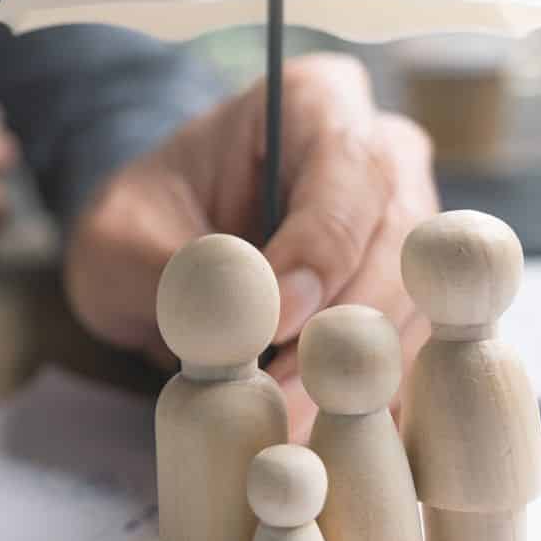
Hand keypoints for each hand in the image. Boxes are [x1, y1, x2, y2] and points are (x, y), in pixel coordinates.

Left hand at [63, 55, 437, 437]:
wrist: (153, 253)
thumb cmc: (139, 225)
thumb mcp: (121, 240)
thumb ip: (177, 268)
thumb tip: (242, 311)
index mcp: (318, 103)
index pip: (348, 175)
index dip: (320, 254)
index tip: (274, 321)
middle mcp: (384, 156)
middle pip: (402, 243)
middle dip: (346, 326)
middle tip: (284, 393)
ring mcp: (410, 229)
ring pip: (419, 304)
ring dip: (359, 374)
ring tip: (290, 426)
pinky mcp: (411, 299)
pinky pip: (414, 351)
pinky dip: (370, 399)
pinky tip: (322, 438)